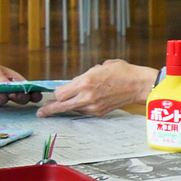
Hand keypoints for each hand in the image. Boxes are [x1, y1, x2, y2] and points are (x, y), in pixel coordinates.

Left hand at [0, 57, 41, 105]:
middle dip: (22, 96)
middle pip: (18, 95)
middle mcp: (3, 87)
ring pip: (6, 101)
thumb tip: (9, 85)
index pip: (24, 84)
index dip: (32, 89)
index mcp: (8, 77)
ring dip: (6, 98)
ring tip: (1, 94)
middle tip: (20, 96)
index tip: (37, 94)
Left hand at [37, 60, 157, 116]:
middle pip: (60, 106)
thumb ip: (84, 76)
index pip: (60, 93)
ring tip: (57, 109)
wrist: (139, 84)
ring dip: (66, 107)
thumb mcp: (100, 67)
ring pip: (72, 109)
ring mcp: (93, 106)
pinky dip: (80, 107)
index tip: (55, 92)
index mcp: (85, 82)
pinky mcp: (99, 112)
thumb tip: (75, 83)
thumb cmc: (122, 72)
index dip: (57, 93)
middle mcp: (86, 96)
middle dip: (49, 109)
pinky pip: (84, 111)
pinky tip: (81, 104)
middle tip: (41, 112)